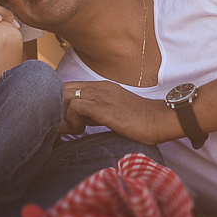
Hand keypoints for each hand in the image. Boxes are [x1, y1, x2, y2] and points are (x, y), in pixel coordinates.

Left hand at [63, 80, 178, 144]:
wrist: (159, 120)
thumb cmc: (139, 121)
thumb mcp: (113, 111)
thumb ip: (95, 111)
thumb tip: (77, 120)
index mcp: (101, 86)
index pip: (69, 86)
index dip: (60, 102)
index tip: (65, 120)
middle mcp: (99, 87)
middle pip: (63, 88)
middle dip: (58, 108)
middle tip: (65, 126)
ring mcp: (101, 95)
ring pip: (65, 95)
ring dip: (64, 115)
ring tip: (74, 129)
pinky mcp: (103, 107)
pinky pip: (76, 106)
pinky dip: (72, 120)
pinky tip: (82, 130)